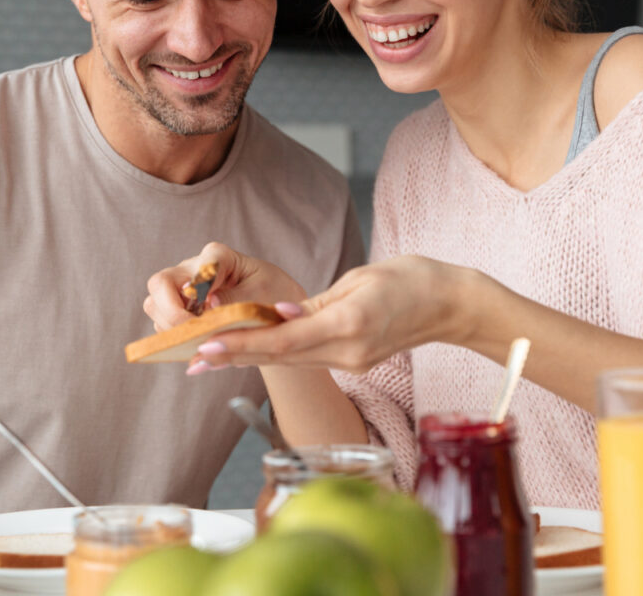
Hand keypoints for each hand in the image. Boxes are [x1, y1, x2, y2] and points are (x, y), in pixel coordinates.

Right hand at [144, 241, 307, 330]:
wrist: (278, 312)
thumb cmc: (273, 294)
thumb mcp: (263, 294)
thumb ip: (238, 298)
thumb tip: (210, 303)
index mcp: (218, 257)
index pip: (200, 265)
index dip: (199, 286)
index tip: (210, 306)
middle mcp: (193, 271)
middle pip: (160, 283)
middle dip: (171, 312)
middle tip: (193, 332)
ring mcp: (182, 291)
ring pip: (155, 306)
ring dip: (171, 328)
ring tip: (197, 340)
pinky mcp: (180, 312)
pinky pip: (163, 326)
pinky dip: (176, 339)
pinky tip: (197, 345)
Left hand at [192, 255, 490, 373]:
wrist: (450, 304)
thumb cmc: (410, 280)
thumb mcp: (360, 279)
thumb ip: (317, 303)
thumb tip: (279, 315)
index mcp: (348, 325)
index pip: (283, 340)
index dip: (241, 345)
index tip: (206, 348)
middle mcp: (348, 352)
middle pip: (281, 357)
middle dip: (235, 356)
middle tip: (192, 359)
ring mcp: (353, 362)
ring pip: (291, 361)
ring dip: (251, 357)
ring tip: (209, 357)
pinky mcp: (356, 363)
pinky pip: (309, 359)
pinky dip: (278, 353)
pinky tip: (251, 349)